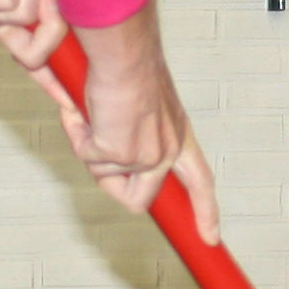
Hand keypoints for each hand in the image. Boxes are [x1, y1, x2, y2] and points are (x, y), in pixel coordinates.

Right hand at [65, 1, 219, 242]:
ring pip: (105, 177)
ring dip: (89, 147)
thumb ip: (135, 129)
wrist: (123, 51)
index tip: (210, 236)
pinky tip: (85, 109)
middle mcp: (167, 150)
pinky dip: (78, 134)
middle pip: (140, 199)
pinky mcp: (118, 154)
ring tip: (93, 111)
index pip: (201, 181)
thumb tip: (106, 147)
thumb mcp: (142, 102)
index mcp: (179, 135)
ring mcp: (144, 156)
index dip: (206, 211)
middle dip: (112, 185)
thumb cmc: (128, 64)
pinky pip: (87, 158)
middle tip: (97, 152)